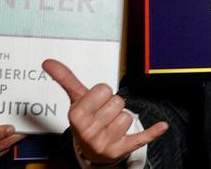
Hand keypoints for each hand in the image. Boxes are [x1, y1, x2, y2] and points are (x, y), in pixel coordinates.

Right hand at [43, 58, 168, 164]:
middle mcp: (88, 131)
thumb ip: (65, 79)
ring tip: (110, 126)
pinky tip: (162, 126)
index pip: (104, 89)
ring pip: (128, 115)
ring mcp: (104, 142)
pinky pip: (142, 137)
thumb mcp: (76, 100)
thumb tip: (48, 61)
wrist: (90, 150)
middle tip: (103, 116)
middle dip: (113, 106)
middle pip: (118, 101)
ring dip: (122, 118)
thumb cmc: (85, 120)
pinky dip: (153, 132)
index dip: (102, 94)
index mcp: (77, 116)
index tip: (95, 103)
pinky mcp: (121, 149)